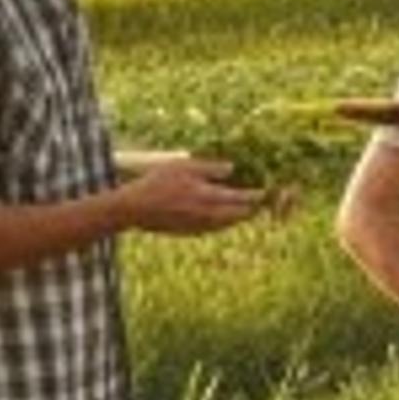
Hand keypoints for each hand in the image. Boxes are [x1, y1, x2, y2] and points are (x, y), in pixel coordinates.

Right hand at [117, 157, 266, 237]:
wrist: (133, 209)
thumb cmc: (156, 182)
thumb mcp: (182, 167)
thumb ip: (209, 168)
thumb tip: (232, 168)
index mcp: (207, 197)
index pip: (239, 198)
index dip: (255, 196)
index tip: (265, 192)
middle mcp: (206, 215)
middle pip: (237, 216)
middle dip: (251, 210)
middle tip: (260, 204)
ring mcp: (198, 226)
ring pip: (226, 225)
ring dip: (238, 218)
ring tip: (246, 211)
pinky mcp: (188, 232)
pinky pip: (213, 229)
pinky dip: (223, 224)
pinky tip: (223, 218)